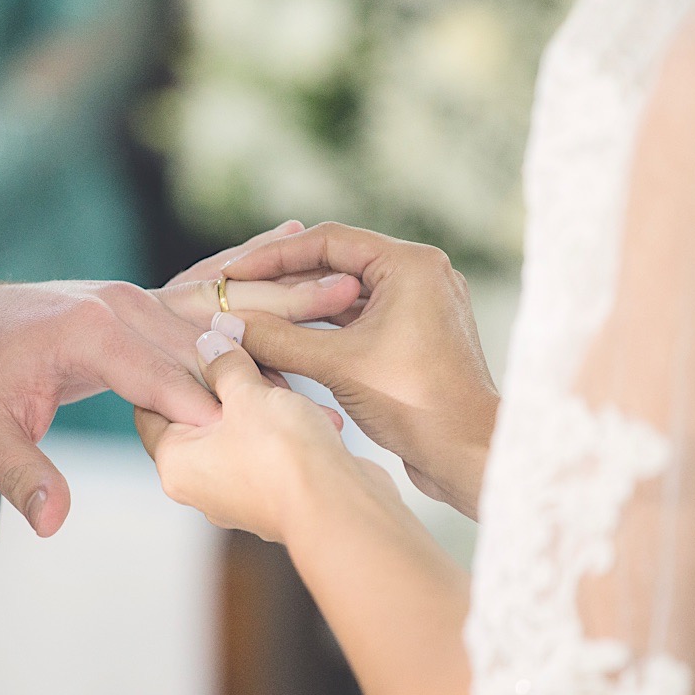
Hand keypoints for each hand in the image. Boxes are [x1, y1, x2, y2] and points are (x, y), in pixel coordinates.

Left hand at [0, 225, 359, 537]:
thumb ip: (24, 476)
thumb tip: (52, 523)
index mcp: (90, 334)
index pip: (162, 374)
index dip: (213, 401)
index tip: (267, 425)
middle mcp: (122, 304)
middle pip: (210, 334)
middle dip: (275, 348)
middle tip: (336, 363)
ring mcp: (137, 295)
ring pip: (222, 304)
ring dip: (284, 298)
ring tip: (349, 291)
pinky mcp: (144, 295)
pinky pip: (206, 283)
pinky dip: (251, 265)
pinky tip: (296, 236)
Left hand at [135, 331, 394, 543]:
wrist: (340, 508)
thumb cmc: (283, 455)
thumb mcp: (248, 393)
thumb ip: (225, 365)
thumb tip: (210, 344)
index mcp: (176, 464)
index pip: (151, 410)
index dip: (169, 372)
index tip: (191, 345)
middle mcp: (200, 486)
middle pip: (199, 419)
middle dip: (227, 385)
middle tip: (247, 356)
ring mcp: (238, 496)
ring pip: (241, 434)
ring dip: (266, 406)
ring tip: (291, 388)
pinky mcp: (275, 498)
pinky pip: (271, 453)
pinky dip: (289, 432)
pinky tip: (319, 416)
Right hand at [222, 222, 498, 519]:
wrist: (467, 455)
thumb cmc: (415, 404)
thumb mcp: (337, 365)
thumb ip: (278, 338)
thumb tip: (227, 323)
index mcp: (411, 265)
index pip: (328, 240)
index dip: (274, 256)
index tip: (234, 272)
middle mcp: (420, 274)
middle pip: (336, 263)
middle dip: (284, 279)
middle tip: (237, 291)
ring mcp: (419, 305)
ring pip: (346, 293)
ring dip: (301, 305)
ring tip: (253, 314)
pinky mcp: (413, 334)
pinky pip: (359, 318)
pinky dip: (323, 327)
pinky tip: (284, 337)